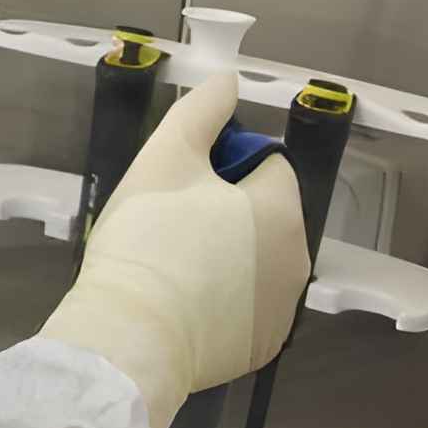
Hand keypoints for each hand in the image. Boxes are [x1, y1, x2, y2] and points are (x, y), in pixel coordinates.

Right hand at [41, 73, 310, 427]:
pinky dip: (223, 298)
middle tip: (169, 219)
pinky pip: (247, 306)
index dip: (223, 161)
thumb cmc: (149, 238)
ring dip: (227, 252)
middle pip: (264, 214)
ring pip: (256, 261)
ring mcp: (282, 311)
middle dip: (226, 208)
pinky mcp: (261, 347)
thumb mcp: (163, 158)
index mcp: (280, 211)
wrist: (131, 332)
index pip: (267, 163)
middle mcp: (297, 262)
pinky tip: (182, 299)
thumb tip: (229, 80)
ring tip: (171, 261)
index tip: (180, 178)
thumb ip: (200, 112)